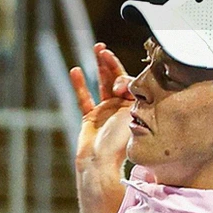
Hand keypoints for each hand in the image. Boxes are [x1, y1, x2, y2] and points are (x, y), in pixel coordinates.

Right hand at [71, 43, 133, 169]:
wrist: (101, 163)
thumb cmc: (119, 144)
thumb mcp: (131, 116)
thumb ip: (129, 96)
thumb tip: (121, 80)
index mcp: (136, 108)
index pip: (130, 83)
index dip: (123, 78)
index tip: (118, 87)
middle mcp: (122, 107)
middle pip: (116, 78)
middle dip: (110, 62)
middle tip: (103, 49)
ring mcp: (106, 111)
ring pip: (102, 83)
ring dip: (100, 66)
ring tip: (97, 49)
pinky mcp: (90, 117)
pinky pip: (84, 97)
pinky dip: (80, 85)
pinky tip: (76, 71)